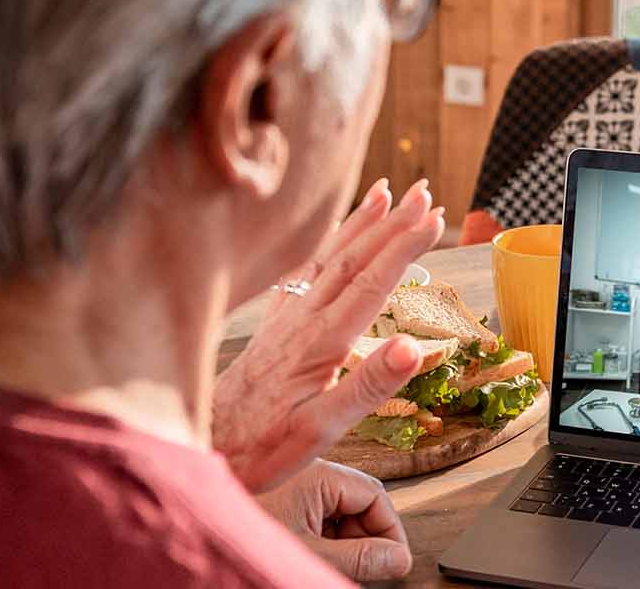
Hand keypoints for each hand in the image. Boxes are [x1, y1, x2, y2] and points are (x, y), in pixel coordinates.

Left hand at [214, 180, 444, 491]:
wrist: (206, 447)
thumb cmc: (263, 445)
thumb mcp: (322, 429)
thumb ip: (368, 385)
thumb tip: (411, 347)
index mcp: (321, 341)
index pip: (372, 282)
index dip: (405, 248)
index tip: (434, 218)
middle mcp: (303, 318)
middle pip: (354, 259)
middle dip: (390, 222)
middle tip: (422, 192)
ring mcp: (285, 318)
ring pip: (327, 257)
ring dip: (359, 224)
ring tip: (383, 192)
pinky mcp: (271, 326)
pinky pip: (301, 271)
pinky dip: (322, 245)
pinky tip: (328, 236)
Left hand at [255, 459, 412, 582]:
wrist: (193, 527)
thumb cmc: (242, 534)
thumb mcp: (310, 552)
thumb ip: (359, 558)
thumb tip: (397, 560)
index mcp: (318, 474)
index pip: (375, 495)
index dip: (390, 531)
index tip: (394, 562)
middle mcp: (306, 473)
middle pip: (358, 503)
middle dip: (365, 539)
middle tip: (364, 571)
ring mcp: (292, 487)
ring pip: (336, 514)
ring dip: (343, 543)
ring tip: (330, 567)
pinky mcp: (279, 501)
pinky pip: (314, 518)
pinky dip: (321, 540)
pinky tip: (310, 557)